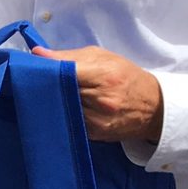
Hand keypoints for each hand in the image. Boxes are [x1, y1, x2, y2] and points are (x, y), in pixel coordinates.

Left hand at [32, 45, 163, 142]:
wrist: (153, 107)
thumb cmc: (126, 76)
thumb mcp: (103, 57)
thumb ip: (70, 56)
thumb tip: (37, 53)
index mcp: (104, 76)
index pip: (65, 72)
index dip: (46, 70)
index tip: (35, 68)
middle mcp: (101, 100)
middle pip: (60, 92)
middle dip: (46, 86)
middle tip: (36, 81)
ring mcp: (98, 121)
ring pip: (62, 110)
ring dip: (53, 102)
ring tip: (50, 94)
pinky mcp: (94, 135)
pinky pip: (69, 123)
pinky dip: (63, 115)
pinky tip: (62, 108)